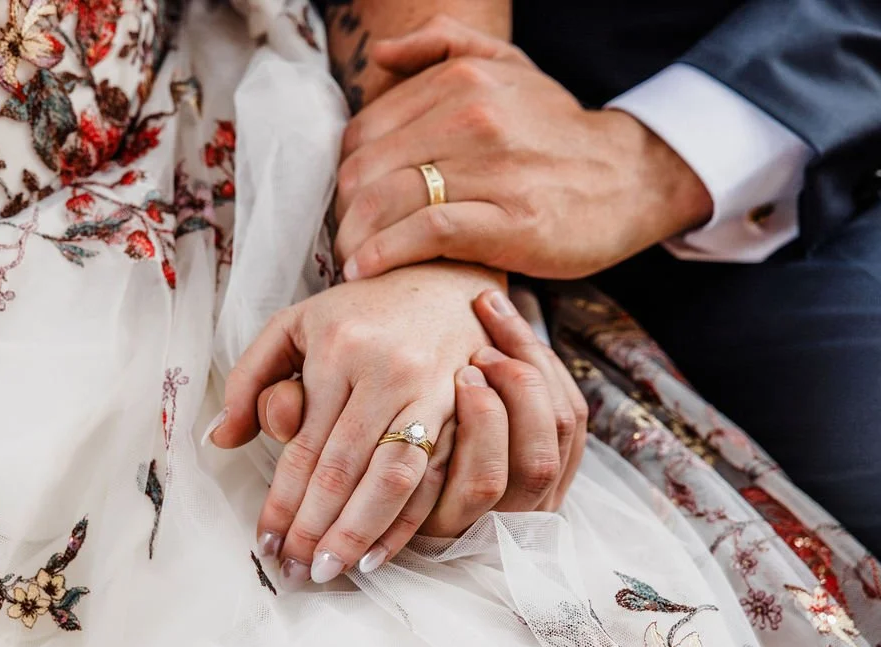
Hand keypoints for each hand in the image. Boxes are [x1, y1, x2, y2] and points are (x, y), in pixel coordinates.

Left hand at [255, 289, 587, 567]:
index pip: (305, 446)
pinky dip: (410, 520)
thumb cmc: (359, 310)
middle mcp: (386, 370)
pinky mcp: (466, 407)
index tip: (264, 543)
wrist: (444, 278)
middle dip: (316, 529)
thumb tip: (221, 439)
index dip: (282, 502)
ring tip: (331, 570)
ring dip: (360, 534)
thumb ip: (251, 377)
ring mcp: (432, 390)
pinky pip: (438, 475)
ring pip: (394, 478)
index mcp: (338, 348)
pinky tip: (383, 551)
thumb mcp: (295, 324)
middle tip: (294, 572)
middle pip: (345, 469)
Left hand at [333, 16, 712, 281]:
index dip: (346, 176)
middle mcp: (473, 117)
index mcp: (462, 80)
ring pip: (388, 201)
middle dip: (343, 214)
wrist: (631, 177)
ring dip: (355, 240)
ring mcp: (493, 169)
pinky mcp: (511, 221)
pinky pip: (426, 232)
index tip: (350, 207)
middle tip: (344, 241)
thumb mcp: (510, 66)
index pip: (365, 132)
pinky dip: (385, 254)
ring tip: (351, 262)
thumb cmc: (558, 132)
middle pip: (366, 170)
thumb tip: (380, 56)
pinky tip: (365, 270)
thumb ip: (443, 46)